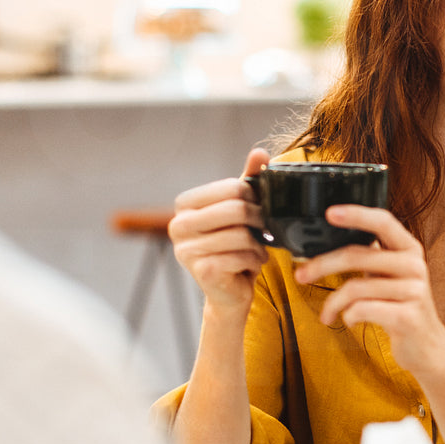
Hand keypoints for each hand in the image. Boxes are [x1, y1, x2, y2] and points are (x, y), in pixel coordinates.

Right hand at [169, 148, 269, 315]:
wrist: (229, 291)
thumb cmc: (234, 247)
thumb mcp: (240, 211)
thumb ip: (248, 181)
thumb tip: (259, 152)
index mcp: (185, 206)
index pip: (230, 187)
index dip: (253, 197)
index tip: (259, 209)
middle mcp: (178, 225)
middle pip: (236, 210)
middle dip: (259, 220)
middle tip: (265, 230)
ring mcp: (187, 250)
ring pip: (242, 235)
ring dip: (259, 244)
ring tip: (257, 250)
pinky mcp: (202, 271)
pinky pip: (242, 256)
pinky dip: (255, 260)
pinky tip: (251, 265)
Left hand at [293, 205, 444, 379]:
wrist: (427, 347)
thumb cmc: (400, 307)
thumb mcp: (390, 276)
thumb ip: (370, 257)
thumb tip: (326, 246)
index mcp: (409, 249)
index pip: (383, 221)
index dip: (355, 215)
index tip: (329, 213)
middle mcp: (414, 266)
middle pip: (357, 255)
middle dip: (322, 265)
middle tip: (301, 275)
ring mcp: (413, 291)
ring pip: (355, 288)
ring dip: (332, 303)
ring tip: (326, 314)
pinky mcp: (407, 317)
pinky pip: (361, 310)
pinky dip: (348, 316)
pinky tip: (350, 320)